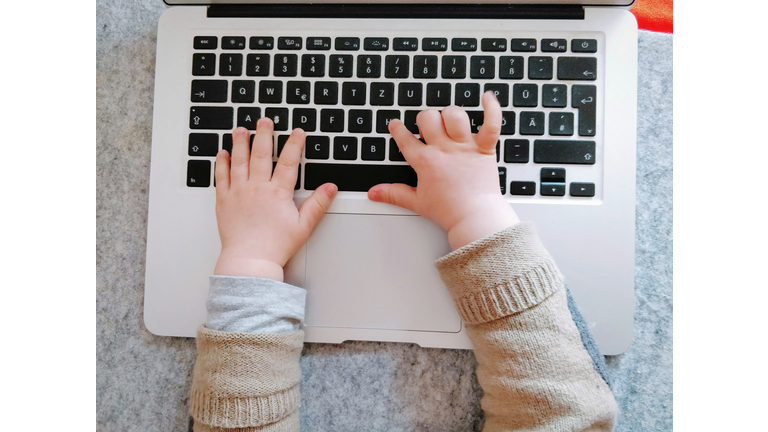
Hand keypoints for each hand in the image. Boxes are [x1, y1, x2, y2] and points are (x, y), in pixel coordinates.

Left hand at [213, 120, 337, 280]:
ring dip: (240, 142)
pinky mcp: (224, 201)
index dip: (294, 145)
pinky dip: (221, 163)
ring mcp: (238, 192)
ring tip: (241, 129)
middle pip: (260, 154)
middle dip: (264, 135)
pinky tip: (222, 153)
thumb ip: (317, 204)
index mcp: (278, 193)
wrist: (250, 260)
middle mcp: (257, 188)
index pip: (288, 162)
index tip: (297, 132)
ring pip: (238, 161)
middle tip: (265, 120)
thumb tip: (330, 188)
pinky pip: (221, 177)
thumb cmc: (275, 246)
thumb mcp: (304, 226)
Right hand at [368, 91, 518, 249]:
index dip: (397, 129)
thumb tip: (373, 193)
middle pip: (427, 118)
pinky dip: (491, 108)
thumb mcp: (416, 202)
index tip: (396, 125)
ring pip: (454, 115)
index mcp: (425, 162)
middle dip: (424, 119)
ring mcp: (465, 147)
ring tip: (450, 121)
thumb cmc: (449, 211)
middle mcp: (444, 149)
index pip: (405, 139)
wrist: (474, 218)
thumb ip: (393, 194)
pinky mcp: (484, 148)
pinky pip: (490, 122)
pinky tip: (487, 98)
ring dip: (450, 114)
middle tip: (427, 128)